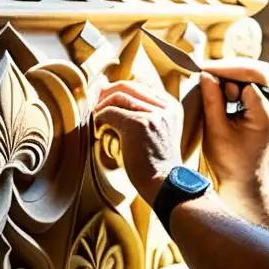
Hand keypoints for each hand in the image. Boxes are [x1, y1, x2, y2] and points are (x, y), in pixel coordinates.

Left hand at [94, 80, 184, 205]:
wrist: (164, 183)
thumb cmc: (155, 163)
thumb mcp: (158, 132)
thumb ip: (145, 114)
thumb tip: (117, 93)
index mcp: (172, 107)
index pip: (142, 86)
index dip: (120, 89)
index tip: (106, 98)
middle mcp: (165, 107)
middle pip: (130, 86)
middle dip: (108, 92)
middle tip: (96, 104)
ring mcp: (153, 114)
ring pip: (119, 96)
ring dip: (103, 106)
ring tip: (98, 119)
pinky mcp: (138, 124)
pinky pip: (110, 112)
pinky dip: (100, 119)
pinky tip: (99, 130)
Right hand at [199, 59, 268, 192]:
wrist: (245, 179)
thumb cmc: (229, 161)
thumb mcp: (215, 131)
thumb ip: (212, 101)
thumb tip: (205, 74)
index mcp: (267, 116)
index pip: (250, 79)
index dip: (225, 71)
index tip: (202, 70)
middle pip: (259, 71)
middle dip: (231, 68)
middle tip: (206, 71)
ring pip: (258, 74)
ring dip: (234, 74)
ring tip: (212, 82)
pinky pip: (255, 82)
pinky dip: (237, 81)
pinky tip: (221, 88)